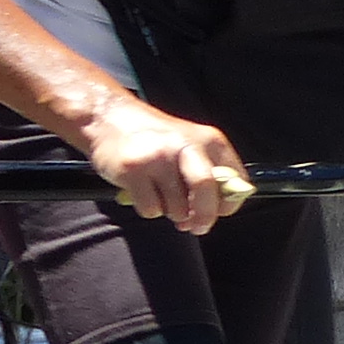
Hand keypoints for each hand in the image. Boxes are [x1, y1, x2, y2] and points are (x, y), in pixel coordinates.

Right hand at [82, 95, 253, 234]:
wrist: (107, 117)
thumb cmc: (153, 139)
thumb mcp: (188, 145)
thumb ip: (207, 173)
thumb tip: (216, 212)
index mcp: (209, 140)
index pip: (236, 182)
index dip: (227, 205)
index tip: (215, 210)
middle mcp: (186, 146)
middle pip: (207, 192)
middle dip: (204, 217)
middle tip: (196, 226)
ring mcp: (159, 157)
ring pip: (177, 209)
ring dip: (169, 211)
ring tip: (157, 190)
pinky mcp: (134, 170)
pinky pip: (151, 210)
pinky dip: (147, 207)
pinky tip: (140, 189)